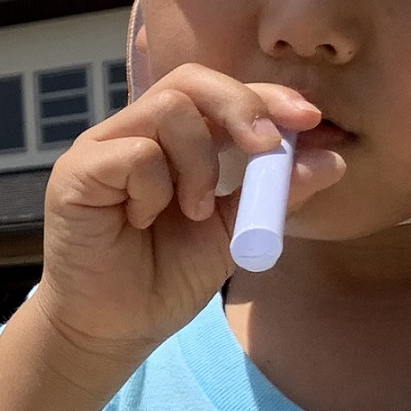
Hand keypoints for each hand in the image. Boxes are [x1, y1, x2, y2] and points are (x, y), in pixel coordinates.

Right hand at [35, 66, 338, 373]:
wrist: (114, 330)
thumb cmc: (165, 280)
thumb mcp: (235, 233)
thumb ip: (275, 194)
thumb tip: (334, 160)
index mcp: (174, 141)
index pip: (220, 93)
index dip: (266, 96)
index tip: (309, 120)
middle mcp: (136, 132)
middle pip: (191, 80)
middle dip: (241, 106)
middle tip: (265, 147)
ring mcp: (103, 147)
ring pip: (168, 111)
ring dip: (199, 164)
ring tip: (194, 211)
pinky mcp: (77, 171)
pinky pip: (135, 154)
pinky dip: (156, 189)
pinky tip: (145, 220)